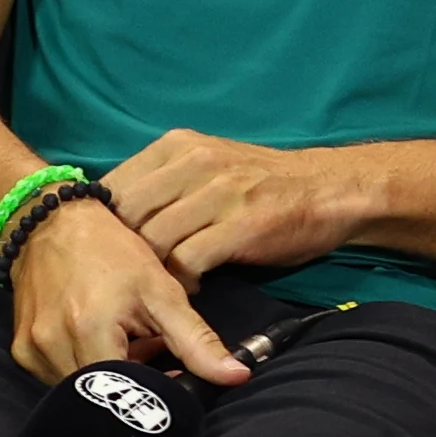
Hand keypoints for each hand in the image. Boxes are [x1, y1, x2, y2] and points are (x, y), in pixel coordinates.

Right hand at [6, 193, 244, 385]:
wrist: (49, 223)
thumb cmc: (110, 251)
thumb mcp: (161, 290)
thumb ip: (197, 339)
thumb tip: (237, 377)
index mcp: (90, 330)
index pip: (127, 394)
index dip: (153, 390)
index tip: (170, 371)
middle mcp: (53, 345)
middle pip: (102, 396)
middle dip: (129, 382)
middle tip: (146, 350)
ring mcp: (31, 350)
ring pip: (78, 391)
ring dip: (105, 376)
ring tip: (120, 342)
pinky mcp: (20, 350)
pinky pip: (57, 378)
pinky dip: (81, 368)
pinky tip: (93, 339)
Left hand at [103, 128, 381, 284]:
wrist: (332, 189)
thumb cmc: (263, 187)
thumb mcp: (207, 169)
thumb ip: (164, 184)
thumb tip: (113, 220)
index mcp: (177, 146)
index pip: (113, 185)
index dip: (103, 225)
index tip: (106, 253)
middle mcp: (193, 161)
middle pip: (126, 213)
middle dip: (121, 252)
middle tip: (128, 279)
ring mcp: (218, 191)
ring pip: (153, 239)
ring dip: (151, 271)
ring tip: (159, 288)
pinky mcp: (240, 224)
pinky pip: (188, 260)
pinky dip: (182, 282)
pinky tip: (191, 290)